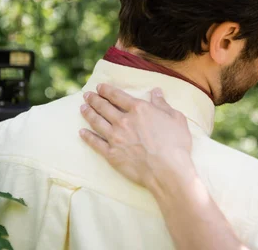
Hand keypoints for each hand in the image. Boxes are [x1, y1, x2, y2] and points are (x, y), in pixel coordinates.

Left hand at [79, 84, 194, 192]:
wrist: (168, 170)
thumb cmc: (175, 144)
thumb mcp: (176, 118)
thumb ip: (162, 104)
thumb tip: (156, 92)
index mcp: (139, 109)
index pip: (118, 96)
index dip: (107, 90)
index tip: (100, 87)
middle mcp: (123, 121)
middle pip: (104, 107)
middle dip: (94, 99)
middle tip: (86, 95)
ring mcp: (115, 138)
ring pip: (97, 122)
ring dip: (88, 114)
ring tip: (82, 108)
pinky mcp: (112, 154)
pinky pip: (95, 143)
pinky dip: (87, 137)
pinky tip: (82, 132)